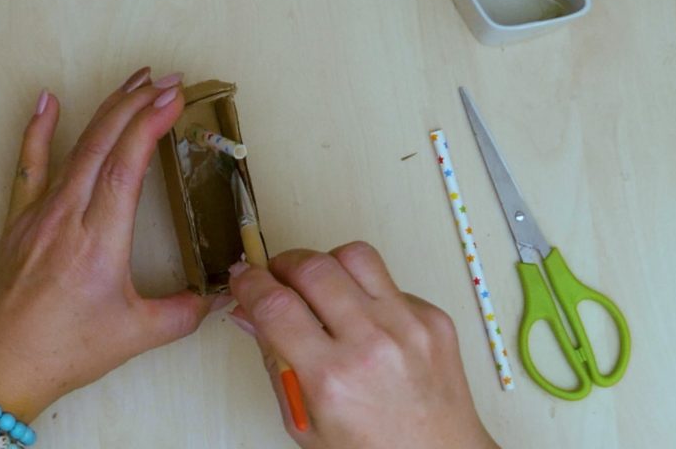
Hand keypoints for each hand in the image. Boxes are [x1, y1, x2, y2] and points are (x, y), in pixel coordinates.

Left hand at [0, 68, 223, 422]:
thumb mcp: (136, 336)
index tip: (173, 97)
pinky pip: (28, 165)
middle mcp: (66, 217)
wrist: (1, 366)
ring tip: (133, 82)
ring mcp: (39, 214)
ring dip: (105, 110)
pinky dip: (37, 130)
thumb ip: (184, 314)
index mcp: (98, 241)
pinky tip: (47, 101)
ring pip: (74, 148)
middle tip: (167, 80)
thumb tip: (218, 298)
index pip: (126, 165)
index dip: (149, 125)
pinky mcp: (19, 220)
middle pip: (102, 144)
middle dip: (136, 104)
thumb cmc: (64, 351)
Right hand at [228, 242, 497, 448]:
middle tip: (276, 278)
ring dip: (325, 264)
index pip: (275, 305)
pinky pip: (388, 281)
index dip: (249, 283)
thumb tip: (248, 314)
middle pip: (312, 267)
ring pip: (354, 255)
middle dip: (282, 264)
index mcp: (332, 378)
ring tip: (318, 287)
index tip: (242, 278)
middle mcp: (372, 345)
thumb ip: (275, 362)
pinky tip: (362, 318)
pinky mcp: (433, 318)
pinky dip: (365, 291)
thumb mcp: (305, 422)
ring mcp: (408, 326)